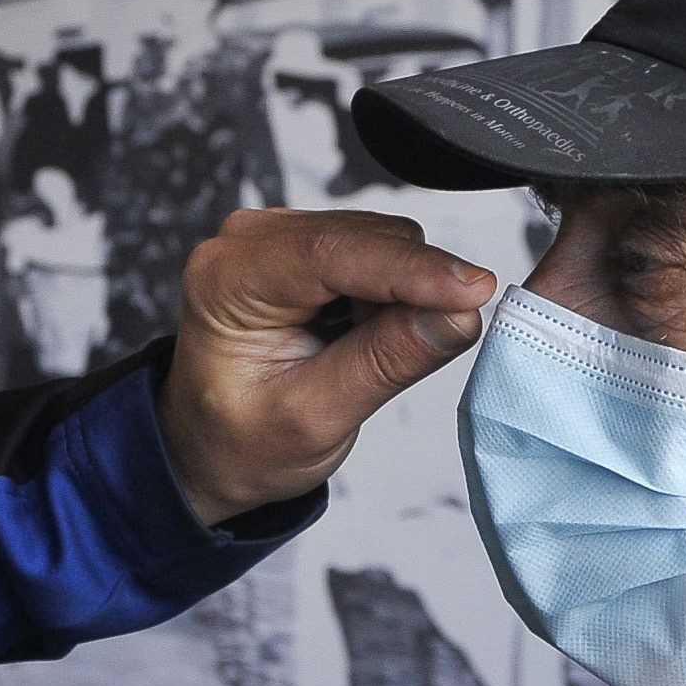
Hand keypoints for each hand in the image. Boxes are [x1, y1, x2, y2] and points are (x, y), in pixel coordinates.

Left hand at [161, 208, 498, 524]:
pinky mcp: (307, 246)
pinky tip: (364, 336)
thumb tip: (457, 315)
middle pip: (366, 238)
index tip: (474, 290)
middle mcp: (249, 241)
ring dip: (403, 294)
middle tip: (419, 354)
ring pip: (381, 242)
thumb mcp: (315, 418)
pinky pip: (377, 253)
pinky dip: (391, 294)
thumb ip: (386, 362)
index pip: (334, 252)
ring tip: (365, 355)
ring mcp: (279, 238)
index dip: (412, 269)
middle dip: (414, 288)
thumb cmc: (243, 440)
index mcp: (228, 279)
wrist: (211, 447)